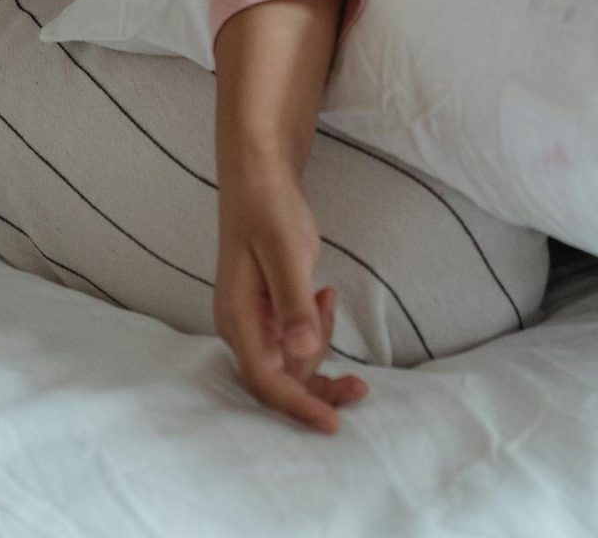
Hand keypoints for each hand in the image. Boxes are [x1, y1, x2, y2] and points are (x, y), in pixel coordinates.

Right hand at [214, 152, 368, 434]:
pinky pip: (294, 340)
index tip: (332, 423)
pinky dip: (315, 330)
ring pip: (290, 362)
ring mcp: (254, 319)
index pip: (265, 380)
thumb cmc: (268, 207)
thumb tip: (302, 350)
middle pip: (279, 380)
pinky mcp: (269, 310)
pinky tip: (324, 296)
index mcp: (237, 318)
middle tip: (360, 385)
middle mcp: (241, 327)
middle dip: (318, 386)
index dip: (298, 405)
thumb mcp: (286, 249)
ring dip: (319, 348)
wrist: (259, 174)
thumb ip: (293, 300)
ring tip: (328, 298)